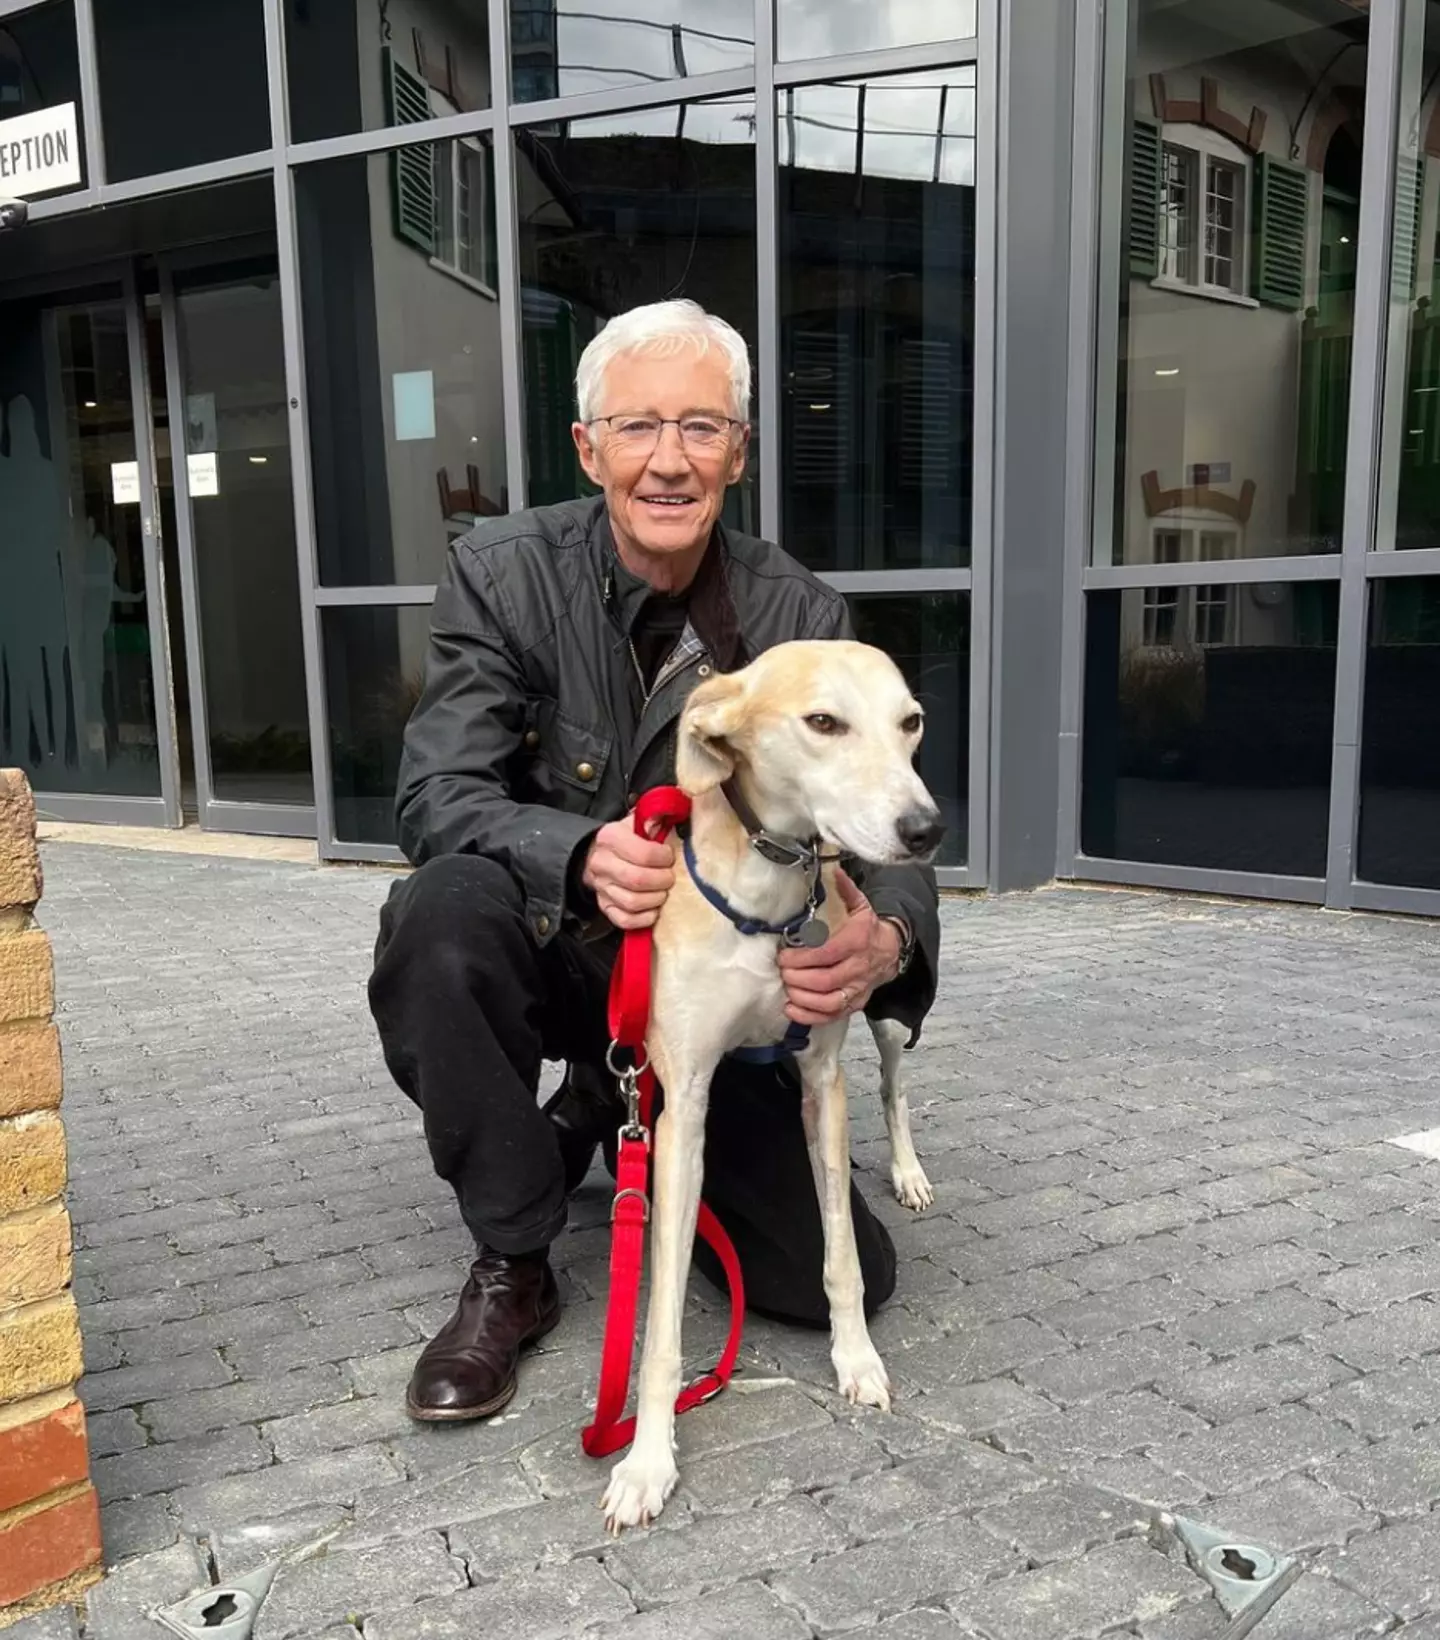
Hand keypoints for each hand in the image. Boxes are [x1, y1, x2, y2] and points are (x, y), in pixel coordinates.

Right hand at [582, 816, 676, 929]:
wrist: (596, 854)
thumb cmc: (626, 838)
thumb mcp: (637, 821)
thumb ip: (656, 816)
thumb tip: (678, 809)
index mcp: (611, 837)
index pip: (643, 853)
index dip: (663, 858)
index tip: (670, 856)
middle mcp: (602, 863)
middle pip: (637, 880)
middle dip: (662, 880)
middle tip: (670, 877)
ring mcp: (601, 887)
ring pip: (632, 902)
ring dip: (655, 900)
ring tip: (663, 892)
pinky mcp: (604, 907)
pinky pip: (625, 920)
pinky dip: (644, 918)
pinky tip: (654, 909)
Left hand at [778, 868, 902, 1026]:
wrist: (892, 952)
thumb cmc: (869, 930)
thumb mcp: (861, 906)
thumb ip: (846, 889)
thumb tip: (835, 870)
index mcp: (857, 941)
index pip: (827, 953)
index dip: (802, 957)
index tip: (784, 956)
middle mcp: (858, 968)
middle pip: (825, 980)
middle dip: (798, 978)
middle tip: (782, 972)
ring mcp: (857, 988)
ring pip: (828, 1001)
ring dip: (803, 998)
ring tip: (787, 989)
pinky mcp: (855, 1003)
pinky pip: (833, 1015)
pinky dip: (811, 1016)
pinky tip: (793, 1009)